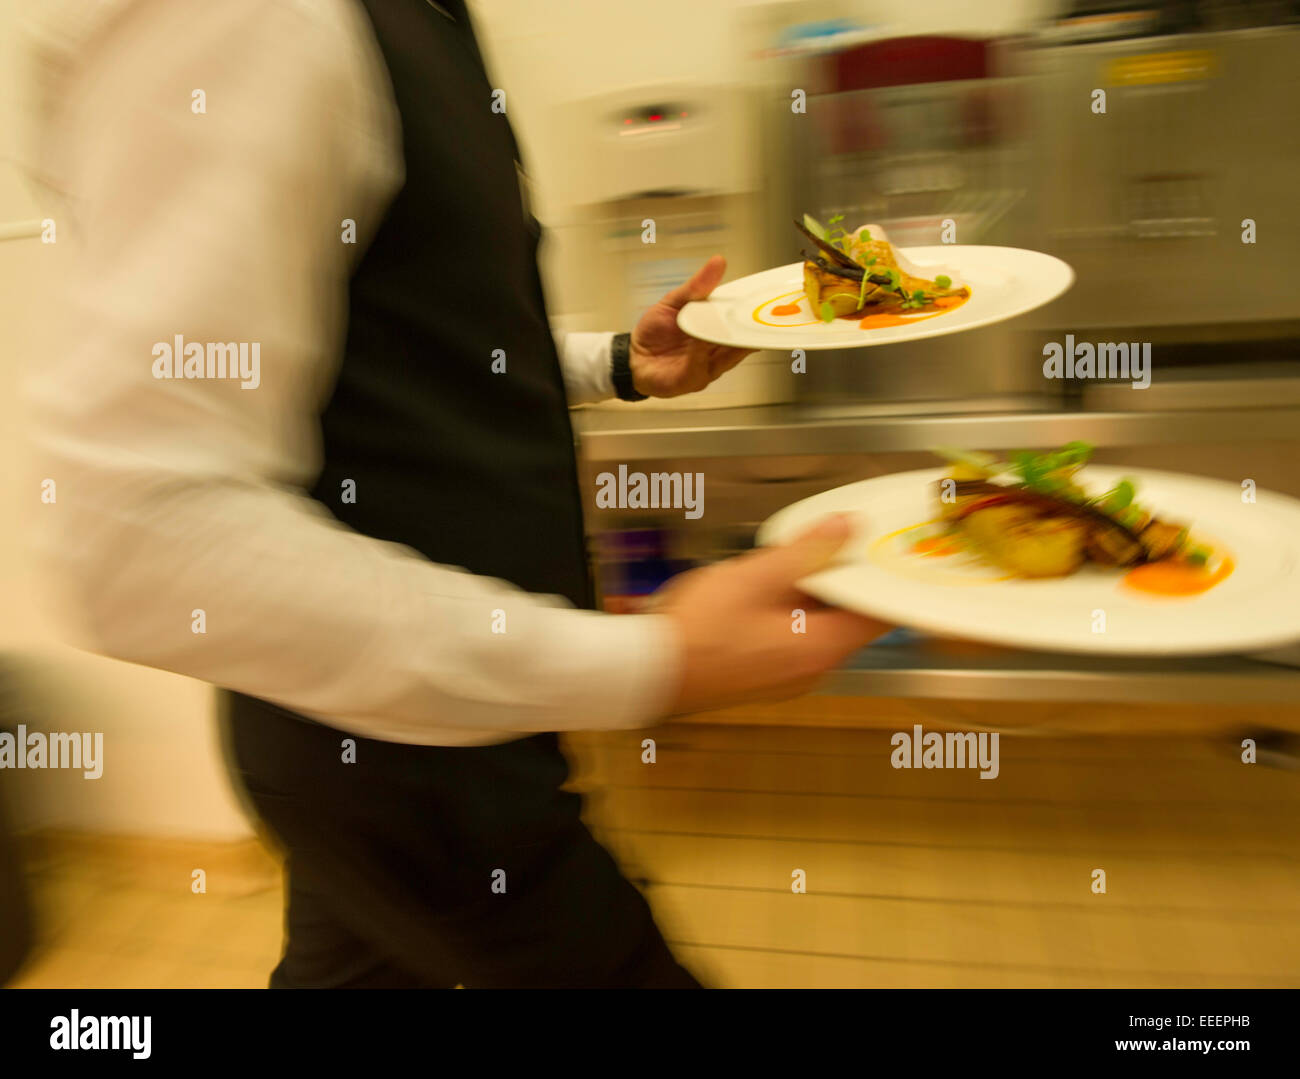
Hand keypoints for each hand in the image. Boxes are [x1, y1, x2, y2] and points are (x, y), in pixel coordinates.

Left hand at [629, 254, 753, 397]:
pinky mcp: (689, 380)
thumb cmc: (656, 330)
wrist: (632, 356)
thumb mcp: (674, 301)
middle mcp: (718, 353)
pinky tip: (701, 339)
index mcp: (718, 333)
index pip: (744, 324)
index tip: (768, 300)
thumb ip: (697, 287)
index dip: (758, 314)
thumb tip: (719, 261)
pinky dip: (700, 353)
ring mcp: (706, 369)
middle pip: (741, 342)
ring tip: (732, 323)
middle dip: (752, 329)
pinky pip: (698, 367)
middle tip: (762, 313)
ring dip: (729, 340)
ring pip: (725, 356)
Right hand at [652, 514, 892, 714]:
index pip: (879, 615)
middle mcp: (812, 670)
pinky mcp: (763, 678)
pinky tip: (761, 591)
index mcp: (820, 648)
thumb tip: (847, 527)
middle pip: (847, 621)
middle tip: (830, 541)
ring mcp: (787, 679)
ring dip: (810, 595)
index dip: (883, 579)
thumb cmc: (699, 629)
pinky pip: (791, 640)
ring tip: (786, 560)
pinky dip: (788, 613)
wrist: (646, 673)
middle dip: (839, 580)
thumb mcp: (756, 576)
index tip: (882, 548)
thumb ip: (806, 551)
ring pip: (816, 629)